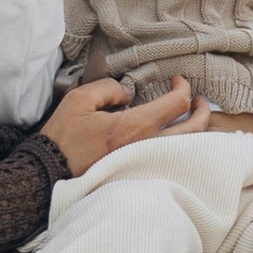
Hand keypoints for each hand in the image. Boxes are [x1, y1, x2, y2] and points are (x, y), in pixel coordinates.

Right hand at [39, 79, 210, 175]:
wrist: (50, 171)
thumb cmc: (63, 137)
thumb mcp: (79, 100)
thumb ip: (109, 88)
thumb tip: (129, 94)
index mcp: (134, 127)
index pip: (176, 105)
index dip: (182, 88)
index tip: (176, 80)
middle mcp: (146, 147)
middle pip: (193, 130)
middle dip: (202, 111)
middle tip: (198, 100)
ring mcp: (145, 163)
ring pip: (186, 148)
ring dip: (196, 131)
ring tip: (194, 118)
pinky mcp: (140, 173)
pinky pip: (172, 160)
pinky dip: (182, 147)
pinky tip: (177, 139)